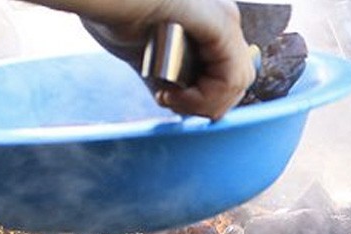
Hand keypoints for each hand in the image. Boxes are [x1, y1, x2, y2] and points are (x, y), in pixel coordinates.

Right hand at [42, 0, 255, 119]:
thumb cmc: (111, 11)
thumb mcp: (147, 51)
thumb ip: (169, 73)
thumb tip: (175, 98)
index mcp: (211, 22)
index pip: (228, 74)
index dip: (203, 99)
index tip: (165, 98)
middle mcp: (223, 18)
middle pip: (238, 80)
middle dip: (205, 104)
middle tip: (169, 100)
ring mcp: (225, 19)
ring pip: (238, 82)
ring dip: (202, 104)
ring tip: (170, 96)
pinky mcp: (221, 24)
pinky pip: (231, 77)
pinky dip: (206, 97)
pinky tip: (176, 94)